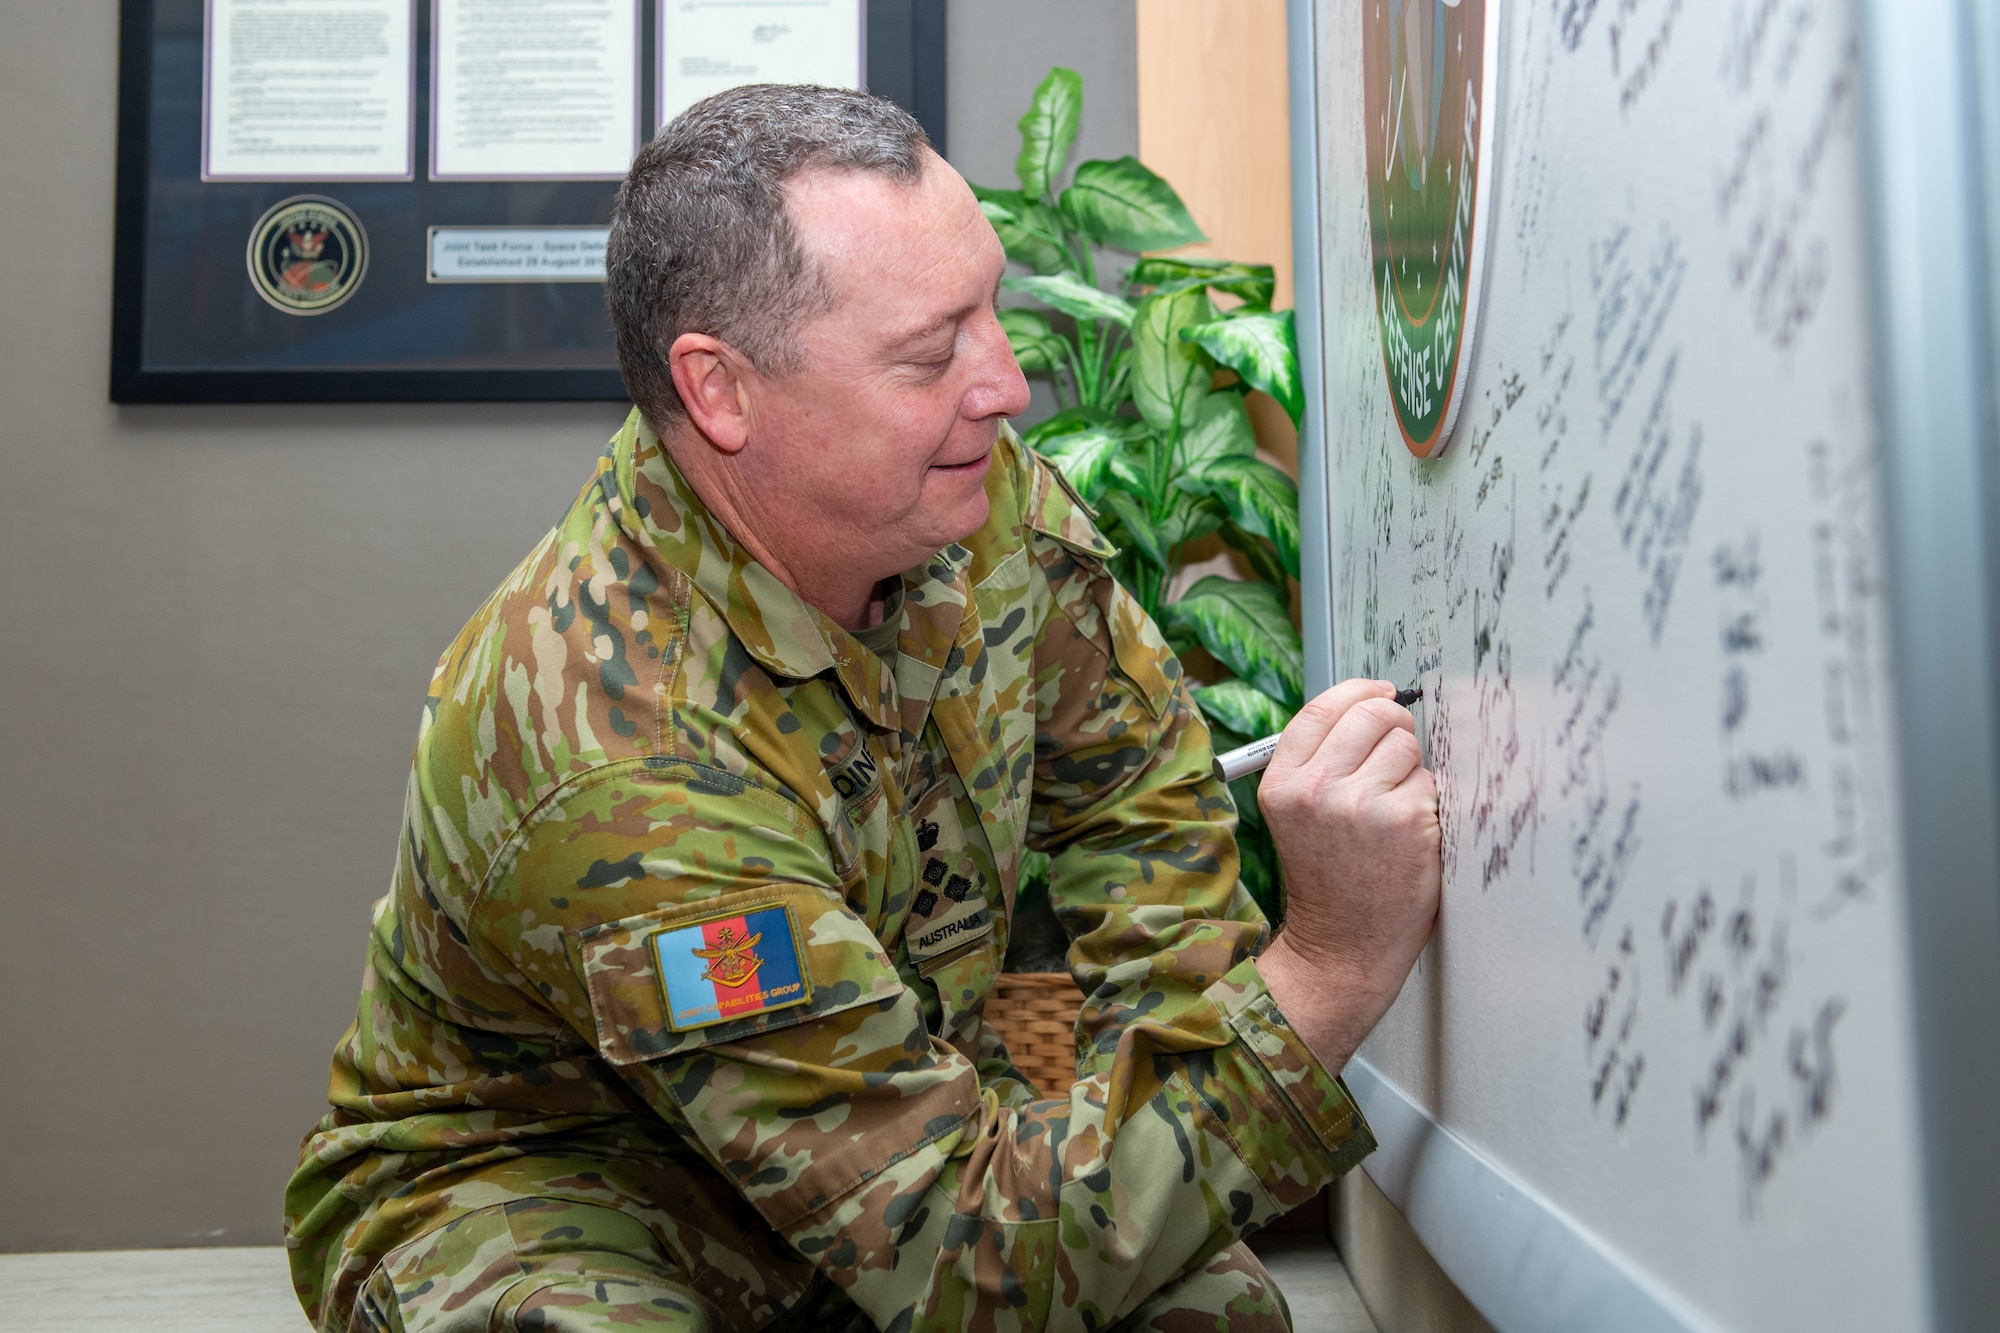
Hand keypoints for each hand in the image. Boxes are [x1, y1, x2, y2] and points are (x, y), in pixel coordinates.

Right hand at [1253, 679, 1441, 1070]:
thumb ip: (1320, 760)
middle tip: (1395, 756)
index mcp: (1281, 781)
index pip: (1324, 707)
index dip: (1361, 692)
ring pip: (1407, 745)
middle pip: (1373, 713)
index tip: (1381, 692)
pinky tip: (1409, 835)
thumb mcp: (1297, 813)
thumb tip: (1374, 701)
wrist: (1343, 945)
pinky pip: (1431, 783)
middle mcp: (1316, 787)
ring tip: (1393, 812)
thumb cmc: (1328, 877)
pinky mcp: (1405, 820)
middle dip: (1394, 726)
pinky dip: (1428, 804)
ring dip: (1411, 771)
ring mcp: (1361, 803)